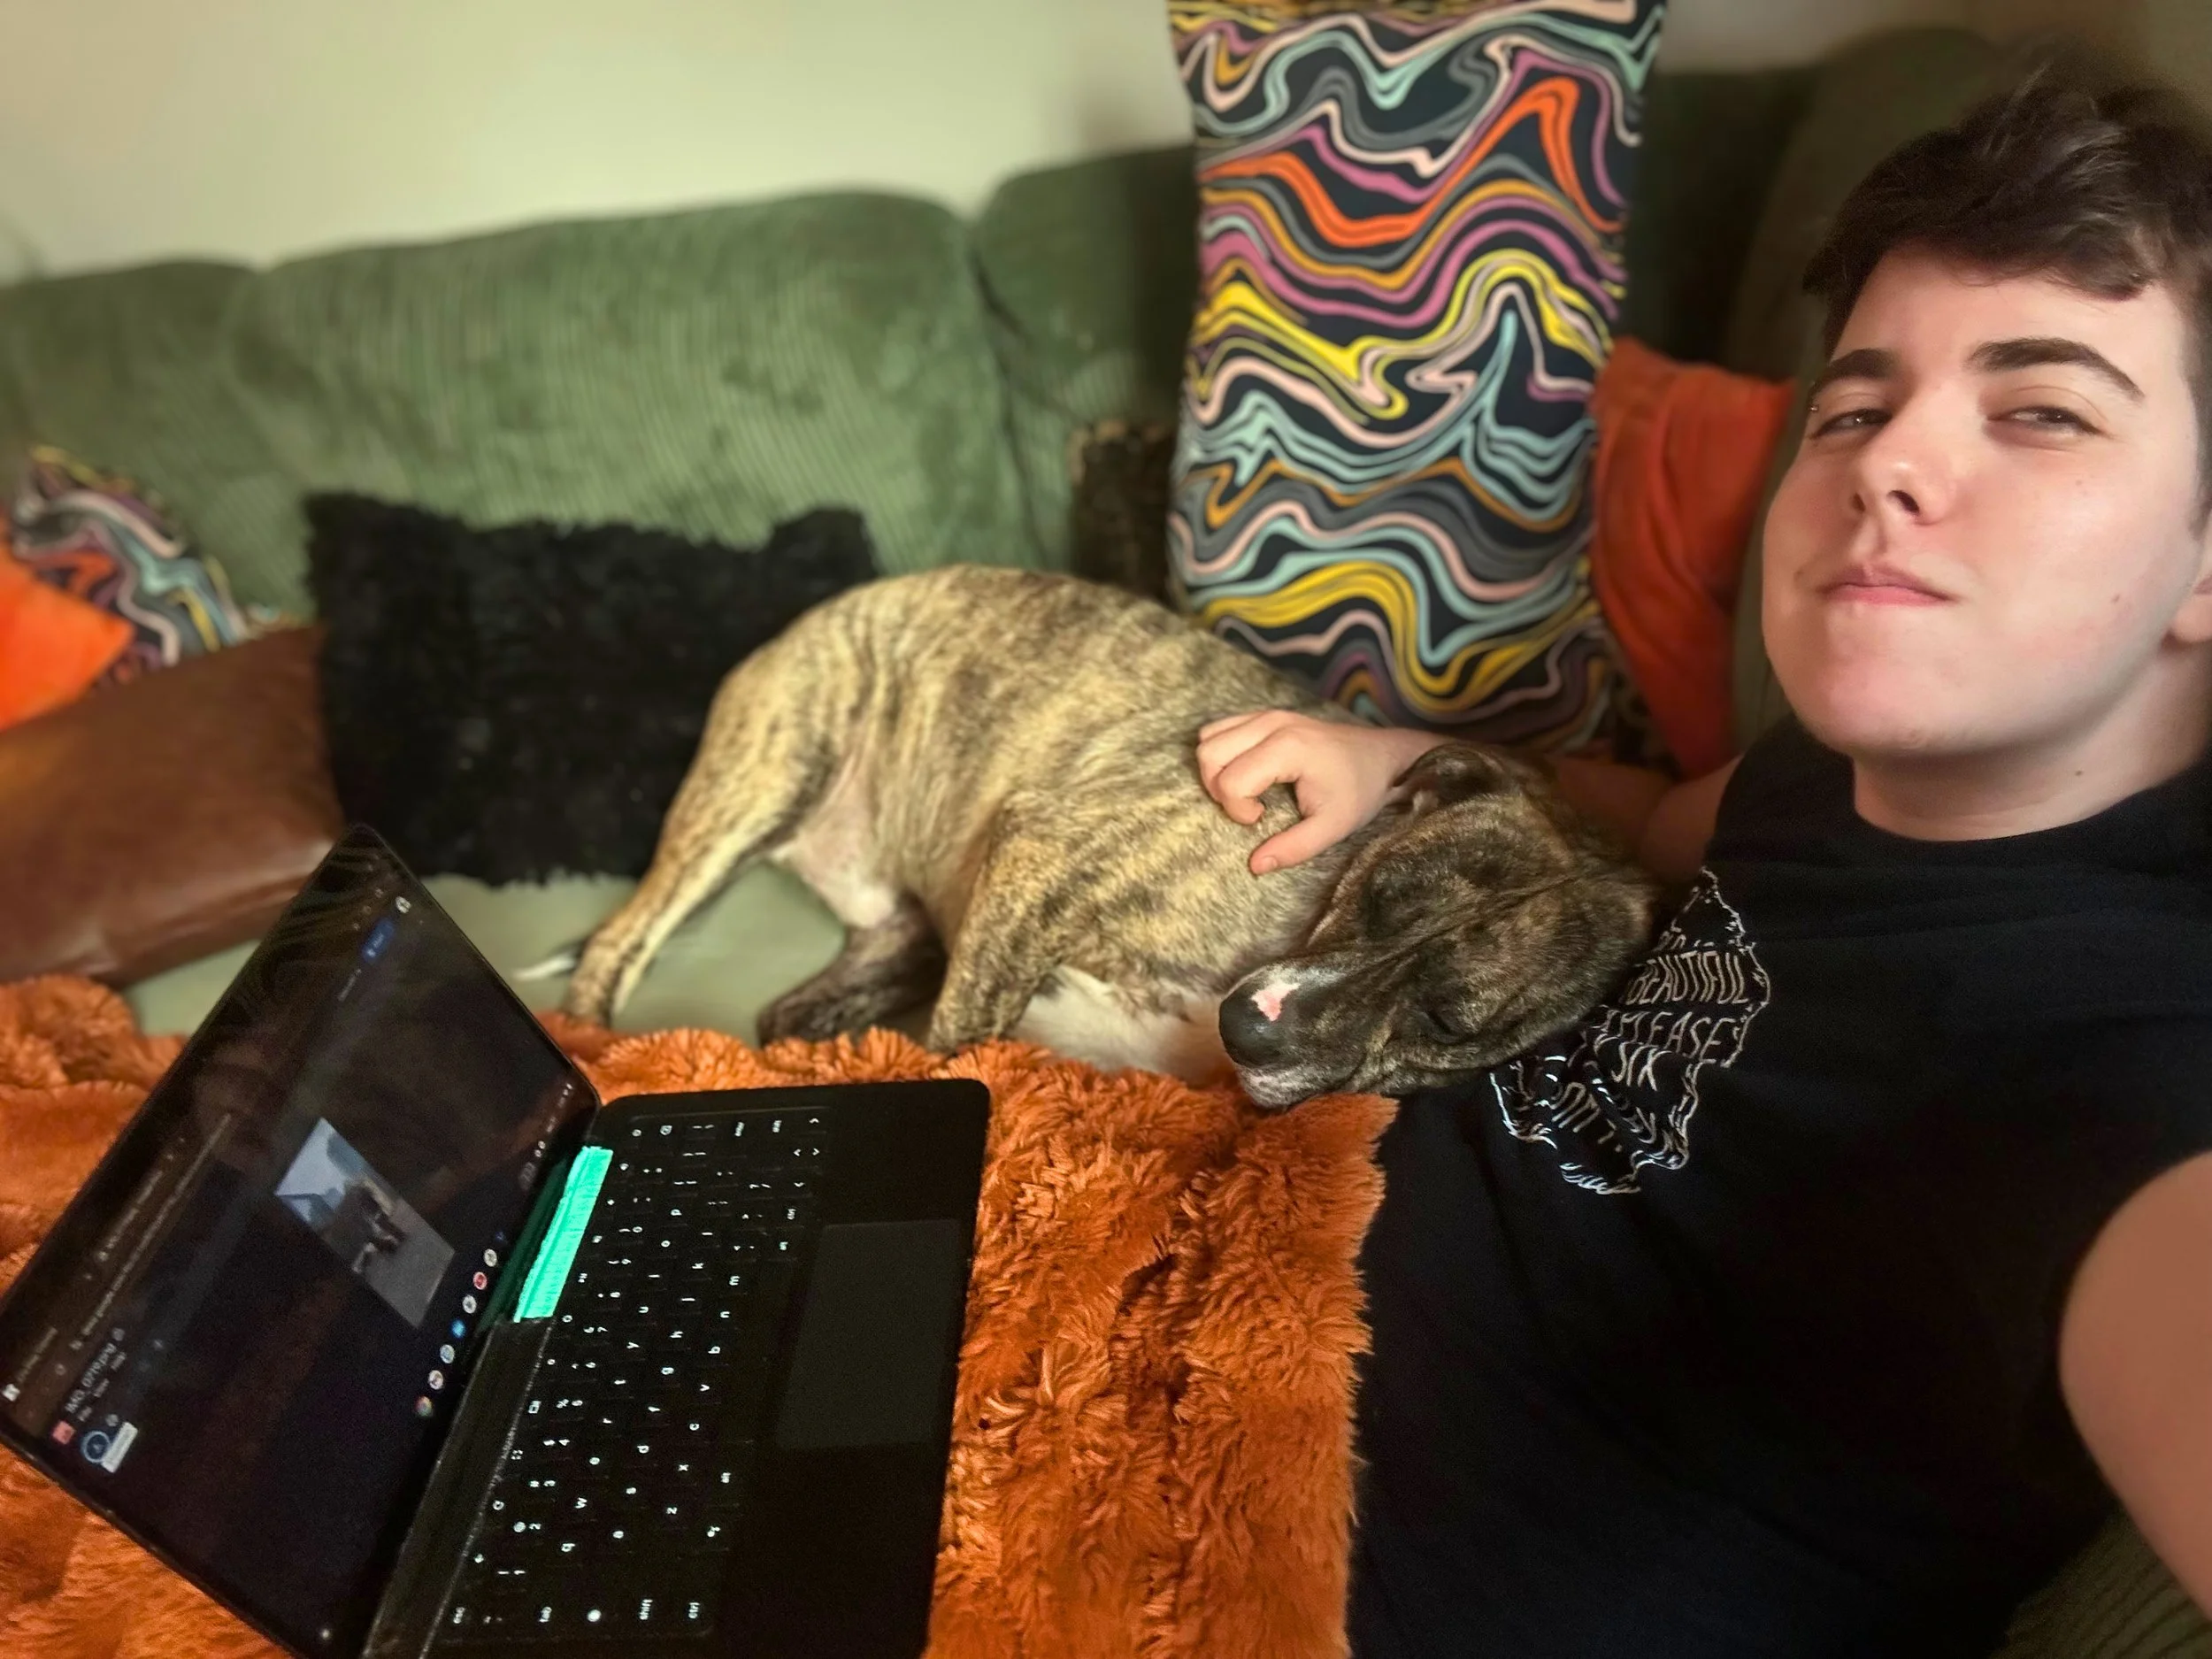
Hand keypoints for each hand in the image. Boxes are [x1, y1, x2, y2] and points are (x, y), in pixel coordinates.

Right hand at [1196, 710, 1438, 873]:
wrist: (1381, 757)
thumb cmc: (1359, 790)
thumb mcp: (1333, 827)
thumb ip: (1294, 848)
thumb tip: (1254, 866)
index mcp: (1287, 748)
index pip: (1230, 781)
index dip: (1238, 810)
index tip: (1262, 818)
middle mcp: (1271, 724)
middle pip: (1209, 755)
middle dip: (1218, 790)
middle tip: (1249, 807)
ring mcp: (1265, 715)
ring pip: (1208, 739)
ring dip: (1215, 772)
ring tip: (1244, 791)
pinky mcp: (1264, 715)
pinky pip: (1219, 729)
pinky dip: (1221, 754)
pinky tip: (1245, 773)